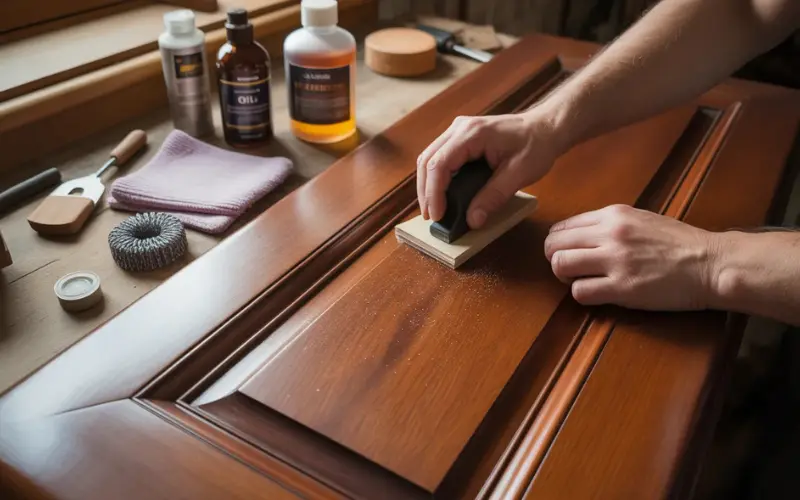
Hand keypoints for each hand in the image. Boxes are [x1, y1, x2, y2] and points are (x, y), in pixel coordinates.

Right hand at [416, 109, 562, 228]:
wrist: (545, 128)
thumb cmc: (536, 145)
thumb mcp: (519, 174)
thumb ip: (494, 197)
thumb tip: (473, 220)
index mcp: (472, 133)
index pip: (440, 164)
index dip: (434, 192)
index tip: (437, 216)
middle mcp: (459, 128)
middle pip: (427, 160)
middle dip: (426, 191)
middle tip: (431, 217)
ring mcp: (458, 131)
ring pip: (429, 158)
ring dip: (428, 185)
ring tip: (433, 209)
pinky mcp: (460, 138)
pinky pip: (440, 157)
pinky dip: (436, 178)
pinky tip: (441, 195)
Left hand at [544, 204, 721, 310]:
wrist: (710, 263)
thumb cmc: (680, 243)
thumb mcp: (641, 219)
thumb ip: (610, 225)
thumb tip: (581, 237)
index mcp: (612, 215)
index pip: (562, 226)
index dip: (559, 243)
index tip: (569, 253)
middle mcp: (609, 234)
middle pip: (554, 245)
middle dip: (555, 260)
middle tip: (570, 271)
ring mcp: (615, 261)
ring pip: (561, 266)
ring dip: (565, 277)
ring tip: (581, 281)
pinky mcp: (622, 288)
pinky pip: (580, 292)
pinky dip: (582, 295)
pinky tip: (598, 294)